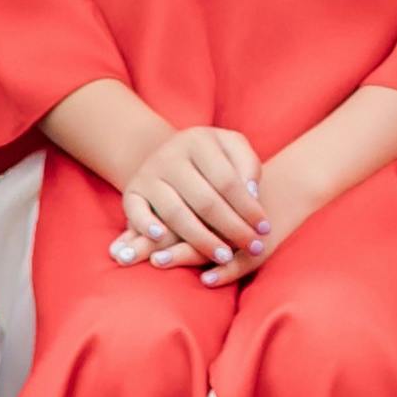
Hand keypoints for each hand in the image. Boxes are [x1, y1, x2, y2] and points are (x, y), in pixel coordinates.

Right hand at [111, 121, 268, 275]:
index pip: (228, 180)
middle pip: (204, 200)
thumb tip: (251, 194)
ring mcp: (149, 174)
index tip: (265, 230)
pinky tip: (162, 239)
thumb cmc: (213, 158)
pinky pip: (135, 212)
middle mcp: (170, 155)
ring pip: (175, 212)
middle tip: (252, 248)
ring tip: (224, 256)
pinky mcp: (131, 192)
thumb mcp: (233, 147)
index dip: (248, 208)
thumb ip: (248, 165)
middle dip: (232, 228)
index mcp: (199, 140)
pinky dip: (146, 225)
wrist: (171, 153)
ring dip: (201, 238)